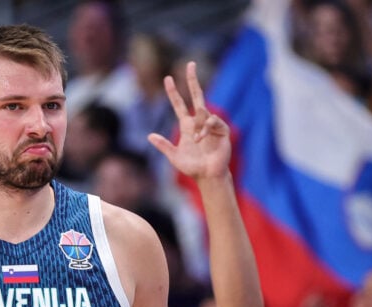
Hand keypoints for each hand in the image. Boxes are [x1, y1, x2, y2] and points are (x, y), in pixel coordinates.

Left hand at [148, 61, 230, 180]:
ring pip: (204, 113)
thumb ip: (163, 146)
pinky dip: (207, 128)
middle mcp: (199, 122)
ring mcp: (211, 125)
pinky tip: (203, 138)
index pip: (179, 104)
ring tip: (197, 140)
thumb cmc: (192, 167)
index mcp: (187, 126)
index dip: (173, 92)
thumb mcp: (174, 156)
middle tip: (190, 64)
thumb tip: (149, 136)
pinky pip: (214, 122)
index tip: (168, 78)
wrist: (208, 176)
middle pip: (197, 96)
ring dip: (199, 125)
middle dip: (192, 80)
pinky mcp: (222, 130)